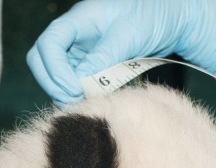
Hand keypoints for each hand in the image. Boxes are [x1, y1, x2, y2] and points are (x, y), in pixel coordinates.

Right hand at [27, 0, 215, 105]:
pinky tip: (93, 100)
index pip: (49, 43)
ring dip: (65, 92)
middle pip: (43, 60)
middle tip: (75, 99)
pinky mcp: (90, 65)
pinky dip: (78, 94)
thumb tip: (80, 81)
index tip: (74, 87)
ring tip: (87, 102)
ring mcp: (80, 51)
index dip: (54, 69)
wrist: (172, 20)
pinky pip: (74, 83)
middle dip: (54, 83)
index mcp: (80, 19)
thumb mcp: (129, 35)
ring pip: (56, 76)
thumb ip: (103, 57)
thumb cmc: (153, 16)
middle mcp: (75, 35)